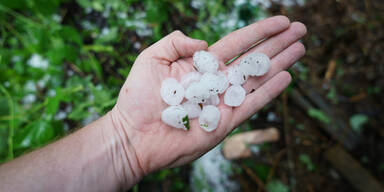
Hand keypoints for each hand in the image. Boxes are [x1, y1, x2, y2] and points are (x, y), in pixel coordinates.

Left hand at [110, 15, 305, 182]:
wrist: (134, 135)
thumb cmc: (138, 97)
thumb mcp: (151, 57)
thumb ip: (177, 43)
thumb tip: (205, 43)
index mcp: (202, 65)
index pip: (238, 43)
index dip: (260, 31)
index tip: (282, 20)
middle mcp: (217, 81)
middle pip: (254, 57)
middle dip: (278, 43)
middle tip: (301, 29)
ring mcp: (223, 102)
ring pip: (257, 78)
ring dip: (280, 63)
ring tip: (301, 48)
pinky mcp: (224, 123)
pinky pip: (251, 104)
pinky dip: (269, 91)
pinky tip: (286, 77)